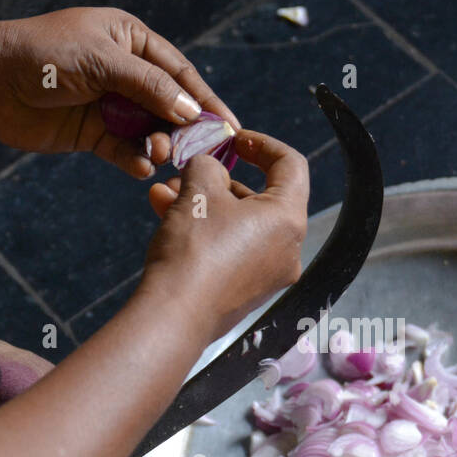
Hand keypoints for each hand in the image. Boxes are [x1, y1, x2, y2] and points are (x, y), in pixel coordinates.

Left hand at [0, 7, 238, 178]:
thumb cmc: (44, 56)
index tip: (231, 127)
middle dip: (185, 128)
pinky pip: (125, 150)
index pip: (180, 73)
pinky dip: (136, 159)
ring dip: (160, 144)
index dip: (206, 100)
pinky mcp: (94, 134)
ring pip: (150, 130)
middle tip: (199, 151)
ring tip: (159, 153)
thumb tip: (194, 112)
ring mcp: (110, 105)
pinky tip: (141, 166)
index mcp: (131, 40)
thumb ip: (151, 87)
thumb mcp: (104, 62)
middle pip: (170, 105)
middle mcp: (125, 72)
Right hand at [142, 130, 308, 340]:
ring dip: (204, 204)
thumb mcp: (198, 190)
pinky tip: (167, 218)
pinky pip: (231, 249)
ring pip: (239, 224)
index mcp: (288, 219)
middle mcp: (288, 249)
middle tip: (188, 169)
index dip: (262, 144)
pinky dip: (206, 231)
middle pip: (261, 197)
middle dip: (219, 179)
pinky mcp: (247, 292)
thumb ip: (208, 166)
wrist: (174, 316)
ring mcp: (269, 274)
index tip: (233, 140)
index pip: (291, 165)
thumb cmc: (194, 250)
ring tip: (165, 194)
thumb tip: (210, 168)